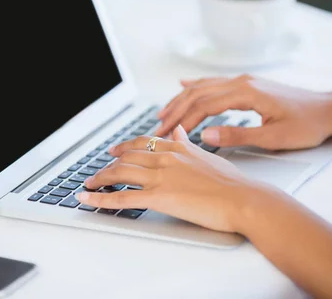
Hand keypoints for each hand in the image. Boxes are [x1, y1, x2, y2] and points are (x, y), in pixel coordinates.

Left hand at [76, 125, 261, 233]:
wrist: (243, 198)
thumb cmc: (232, 182)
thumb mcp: (208, 155)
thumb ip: (187, 143)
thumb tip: (176, 131)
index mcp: (177, 148)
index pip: (142, 143)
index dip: (124, 147)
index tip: (114, 151)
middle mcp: (165, 158)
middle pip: (127, 158)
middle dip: (108, 165)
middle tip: (97, 171)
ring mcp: (160, 177)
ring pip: (120, 174)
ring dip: (100, 179)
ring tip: (88, 185)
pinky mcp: (159, 197)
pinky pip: (122, 198)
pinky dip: (100, 199)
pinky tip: (88, 200)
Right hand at [155, 75, 331, 150]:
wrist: (328, 109)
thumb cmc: (306, 125)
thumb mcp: (274, 137)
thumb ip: (238, 135)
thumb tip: (205, 135)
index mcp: (247, 93)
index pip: (204, 105)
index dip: (182, 121)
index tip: (167, 135)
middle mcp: (242, 81)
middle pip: (198, 93)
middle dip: (175, 111)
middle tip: (157, 128)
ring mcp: (244, 80)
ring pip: (203, 87)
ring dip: (181, 100)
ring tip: (162, 114)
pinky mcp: (248, 84)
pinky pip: (214, 82)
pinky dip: (196, 86)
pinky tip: (183, 86)